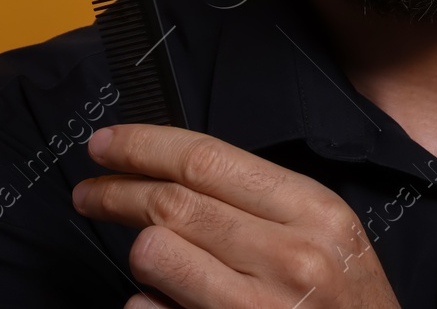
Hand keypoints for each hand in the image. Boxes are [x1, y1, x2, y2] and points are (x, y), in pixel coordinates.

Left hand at [73, 124, 401, 308]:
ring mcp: (259, 308)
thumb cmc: (347, 305)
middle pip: (172, 201)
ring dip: (139, 254)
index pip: (207, 158)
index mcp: (315, 211)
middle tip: (89, 192)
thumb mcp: (328, 236)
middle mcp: (290, 256)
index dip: (143, 145)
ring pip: (155, 253)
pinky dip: (145, 305)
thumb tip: (178, 175)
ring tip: (148, 259)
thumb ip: (266, 204)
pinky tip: (163, 305)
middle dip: (115, 191)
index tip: (106, 144)